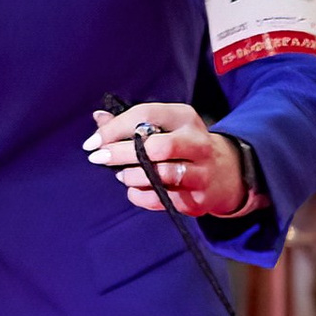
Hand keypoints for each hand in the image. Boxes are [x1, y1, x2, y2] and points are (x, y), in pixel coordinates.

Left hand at [85, 104, 250, 217]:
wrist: (222, 173)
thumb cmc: (182, 146)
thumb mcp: (163, 127)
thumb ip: (131, 124)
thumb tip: (98, 118)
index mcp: (184, 117)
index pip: (145, 115)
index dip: (114, 129)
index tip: (93, 143)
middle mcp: (197, 142)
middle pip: (156, 147)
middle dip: (121, 153)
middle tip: (100, 159)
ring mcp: (201, 172)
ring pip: (162, 175)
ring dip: (132, 176)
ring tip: (121, 175)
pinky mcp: (198, 198)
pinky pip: (163, 199)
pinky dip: (140, 196)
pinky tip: (133, 190)